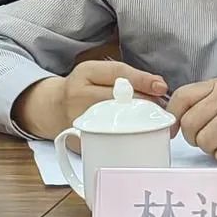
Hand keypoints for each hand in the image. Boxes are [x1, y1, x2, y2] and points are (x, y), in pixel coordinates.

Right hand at [11, 60, 168, 139]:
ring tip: (150, 120)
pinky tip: (137, 134)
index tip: (161, 87)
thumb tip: (159, 86)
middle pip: (121, 102)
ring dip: (141, 123)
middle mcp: (79, 100)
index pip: (117, 75)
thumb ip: (127, 74)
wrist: (54, 108)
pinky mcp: (82, 145)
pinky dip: (129, 139)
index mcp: (84, 76)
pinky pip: (112, 143)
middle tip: (159, 106)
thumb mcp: (99, 71)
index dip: (141, 81)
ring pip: (119, 125)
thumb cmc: (83, 88)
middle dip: (145, 105)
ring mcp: (79, 125)